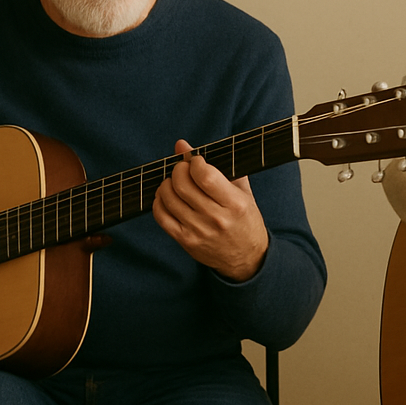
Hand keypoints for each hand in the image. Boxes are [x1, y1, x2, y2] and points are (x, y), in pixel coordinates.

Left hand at [152, 140, 268, 281]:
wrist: (246, 259)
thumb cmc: (245, 221)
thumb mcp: (241, 192)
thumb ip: (217, 166)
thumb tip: (183, 145)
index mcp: (235, 204)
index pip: (205, 176)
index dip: (194, 162)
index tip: (196, 161)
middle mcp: (216, 218)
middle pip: (183, 185)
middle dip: (178, 170)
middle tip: (183, 169)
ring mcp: (198, 231)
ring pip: (169, 198)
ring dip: (167, 184)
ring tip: (175, 183)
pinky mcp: (185, 241)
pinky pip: (161, 216)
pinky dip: (159, 201)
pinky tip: (167, 198)